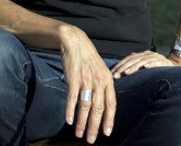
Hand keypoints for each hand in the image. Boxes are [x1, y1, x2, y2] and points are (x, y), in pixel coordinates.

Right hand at [60, 27, 116, 143]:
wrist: (77, 43)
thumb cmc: (89, 59)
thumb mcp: (102, 71)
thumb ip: (104, 87)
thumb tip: (104, 105)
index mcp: (108, 80)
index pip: (111, 104)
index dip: (109, 119)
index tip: (107, 133)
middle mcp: (99, 81)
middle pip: (99, 108)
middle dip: (95, 126)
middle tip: (92, 139)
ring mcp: (87, 80)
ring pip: (85, 106)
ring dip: (82, 122)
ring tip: (79, 134)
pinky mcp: (74, 78)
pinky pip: (72, 97)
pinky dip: (70, 110)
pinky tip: (69, 120)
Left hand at [110, 50, 180, 79]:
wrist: (175, 67)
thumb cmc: (158, 68)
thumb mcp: (145, 66)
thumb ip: (136, 65)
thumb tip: (123, 69)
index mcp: (142, 55)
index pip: (129, 59)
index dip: (120, 65)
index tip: (113, 73)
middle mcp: (148, 54)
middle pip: (133, 59)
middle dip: (124, 67)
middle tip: (116, 75)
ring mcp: (156, 57)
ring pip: (142, 61)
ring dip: (134, 67)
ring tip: (127, 73)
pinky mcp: (164, 62)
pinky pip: (156, 62)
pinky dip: (151, 64)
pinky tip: (145, 67)